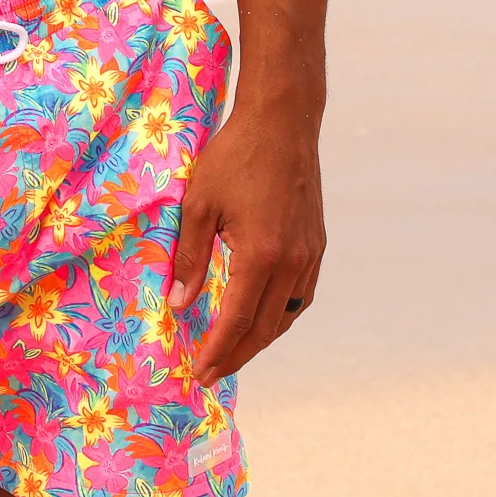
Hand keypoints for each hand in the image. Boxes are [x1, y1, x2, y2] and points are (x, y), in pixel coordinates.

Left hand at [167, 98, 323, 385]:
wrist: (282, 122)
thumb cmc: (234, 156)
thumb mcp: (198, 204)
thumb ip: (188, 257)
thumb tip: (179, 304)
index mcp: (261, 255)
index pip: (236, 321)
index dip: (217, 351)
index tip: (199, 374)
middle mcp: (292, 263)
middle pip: (264, 328)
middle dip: (236, 355)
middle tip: (212, 374)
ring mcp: (310, 255)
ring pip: (286, 316)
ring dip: (260, 338)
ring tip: (234, 351)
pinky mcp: (316, 244)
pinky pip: (300, 295)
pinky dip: (280, 314)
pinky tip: (264, 316)